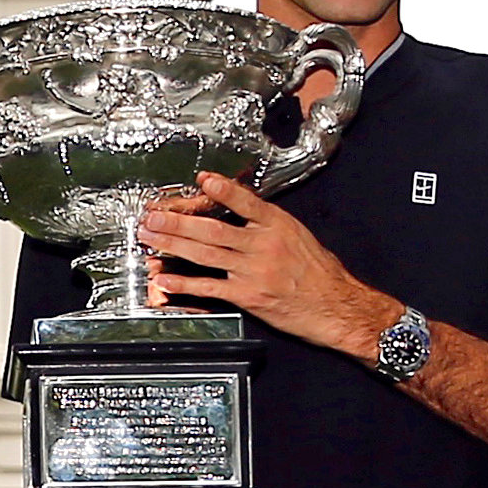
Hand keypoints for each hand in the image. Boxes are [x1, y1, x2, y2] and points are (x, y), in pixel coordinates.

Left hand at [138, 171, 398, 355]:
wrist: (338, 307)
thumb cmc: (321, 274)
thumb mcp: (299, 235)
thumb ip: (268, 223)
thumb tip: (239, 208)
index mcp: (278, 225)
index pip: (246, 201)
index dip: (222, 190)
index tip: (200, 179)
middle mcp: (264, 245)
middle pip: (212, 229)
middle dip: (176, 222)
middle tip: (151, 216)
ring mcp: (254, 271)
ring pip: (205, 254)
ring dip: (172, 245)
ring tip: (150, 238)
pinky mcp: (249, 296)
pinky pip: (210, 287)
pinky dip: (184, 284)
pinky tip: (165, 279)